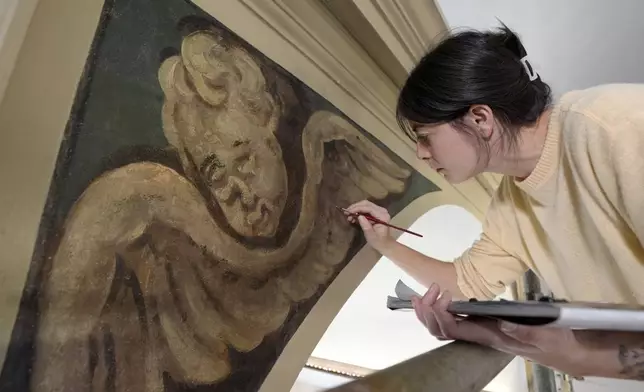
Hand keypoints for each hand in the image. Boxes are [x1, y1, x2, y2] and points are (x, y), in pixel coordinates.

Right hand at [344, 200, 393, 252]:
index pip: (369, 208)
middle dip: (355, 207)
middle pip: (366, 203)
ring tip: (349, 217)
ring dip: (356, 209)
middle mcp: (382, 211)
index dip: (357, 208)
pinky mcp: (376, 212)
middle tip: (347, 213)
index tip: (348, 212)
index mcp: (382, 216)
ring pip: (365, 205)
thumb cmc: (378, 241)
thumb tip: (359, 216)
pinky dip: (358, 212)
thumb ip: (365, 225)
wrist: (385, 244)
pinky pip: (366, 208)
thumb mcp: (371, 235)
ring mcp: (379, 210)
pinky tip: (353, 218)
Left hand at [411, 284, 590, 377]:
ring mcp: (484, 329)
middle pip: (442, 329)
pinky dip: (445, 307)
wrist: (571, 351)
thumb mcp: (547, 337)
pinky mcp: (489, 323)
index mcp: (491, 337)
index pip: (455, 330)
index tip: (441, 295)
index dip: (440, 315)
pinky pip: (459, 318)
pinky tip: (445, 295)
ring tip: (430, 290)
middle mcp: (482, 334)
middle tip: (427, 291)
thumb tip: (502, 322)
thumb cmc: (559, 344)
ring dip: (432, 310)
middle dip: (428, 312)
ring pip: (447, 325)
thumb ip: (525, 331)